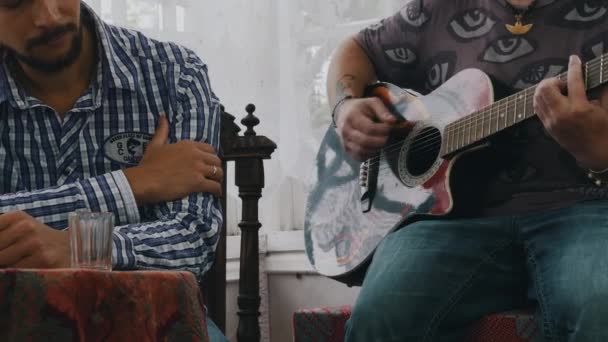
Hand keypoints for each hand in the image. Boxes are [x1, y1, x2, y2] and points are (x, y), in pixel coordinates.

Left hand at [0, 211, 69, 267]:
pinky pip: (15, 271)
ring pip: (1, 260)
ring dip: (3, 265)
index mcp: (17, 217)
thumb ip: (1, 233)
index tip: (1, 249)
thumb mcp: (20, 227)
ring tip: (10, 264)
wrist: (70, 248)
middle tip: (5, 258)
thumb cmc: (38, 240)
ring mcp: (34, 244)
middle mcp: (26, 227)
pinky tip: (20, 272)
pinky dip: (13, 274)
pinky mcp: (41, 260)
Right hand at [124, 116, 223, 205]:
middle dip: (216, 167)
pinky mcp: (197, 182)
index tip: (209, 161)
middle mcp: (195, 155)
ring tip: (216, 183)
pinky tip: (216, 193)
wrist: (144, 180)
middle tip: (214, 174)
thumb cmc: (148, 165)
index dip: (211, 156)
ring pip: (218, 172)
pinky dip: (217, 190)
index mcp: (187, 145)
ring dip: (218, 179)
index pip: (209, 148)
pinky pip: (214, 186)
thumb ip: (162, 131)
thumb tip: (163, 118)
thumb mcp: (155, 144)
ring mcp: (197, 169)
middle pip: (216, 160)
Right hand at [334, 97, 398, 160]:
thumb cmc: (361, 107)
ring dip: (376, 148)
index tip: (390, 128)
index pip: (369, 128)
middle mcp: (345, 130)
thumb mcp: (373, 103)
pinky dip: (369, 154)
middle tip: (388, 136)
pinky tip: (374, 147)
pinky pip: (359, 157)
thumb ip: (383, 111)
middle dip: (381, 141)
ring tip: (381, 140)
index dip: (383, 130)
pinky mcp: (346, 149)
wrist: (343, 113)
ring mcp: (344, 141)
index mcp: (352, 117)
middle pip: (365, 141)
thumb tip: (393, 122)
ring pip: (362, 151)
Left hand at [534, 55, 607, 169]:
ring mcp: (552, 121)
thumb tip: (602, 73)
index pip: (573, 81)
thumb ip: (603, 90)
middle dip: (554, 80)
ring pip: (538, 97)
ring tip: (559, 90)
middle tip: (564, 83)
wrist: (595, 152)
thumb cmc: (604, 130)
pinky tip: (552, 98)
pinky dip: (542, 99)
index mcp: (580, 108)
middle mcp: (562, 114)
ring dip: (546, 88)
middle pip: (546, 88)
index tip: (574, 58)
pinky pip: (537, 107)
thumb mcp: (606, 108)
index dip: (574, 67)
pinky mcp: (547, 126)